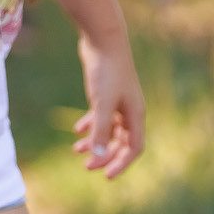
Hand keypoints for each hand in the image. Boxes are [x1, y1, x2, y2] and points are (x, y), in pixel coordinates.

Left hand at [73, 33, 144, 177]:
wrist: (103, 39)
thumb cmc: (107, 71)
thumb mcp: (102, 104)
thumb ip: (100, 131)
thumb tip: (98, 157)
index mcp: (136, 115)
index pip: (134, 148)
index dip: (121, 163)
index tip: (105, 175)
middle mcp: (130, 110)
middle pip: (121, 142)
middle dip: (105, 156)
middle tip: (86, 167)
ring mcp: (119, 102)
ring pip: (109, 130)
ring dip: (95, 142)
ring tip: (76, 151)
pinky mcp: (107, 93)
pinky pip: (101, 117)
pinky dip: (90, 126)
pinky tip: (76, 131)